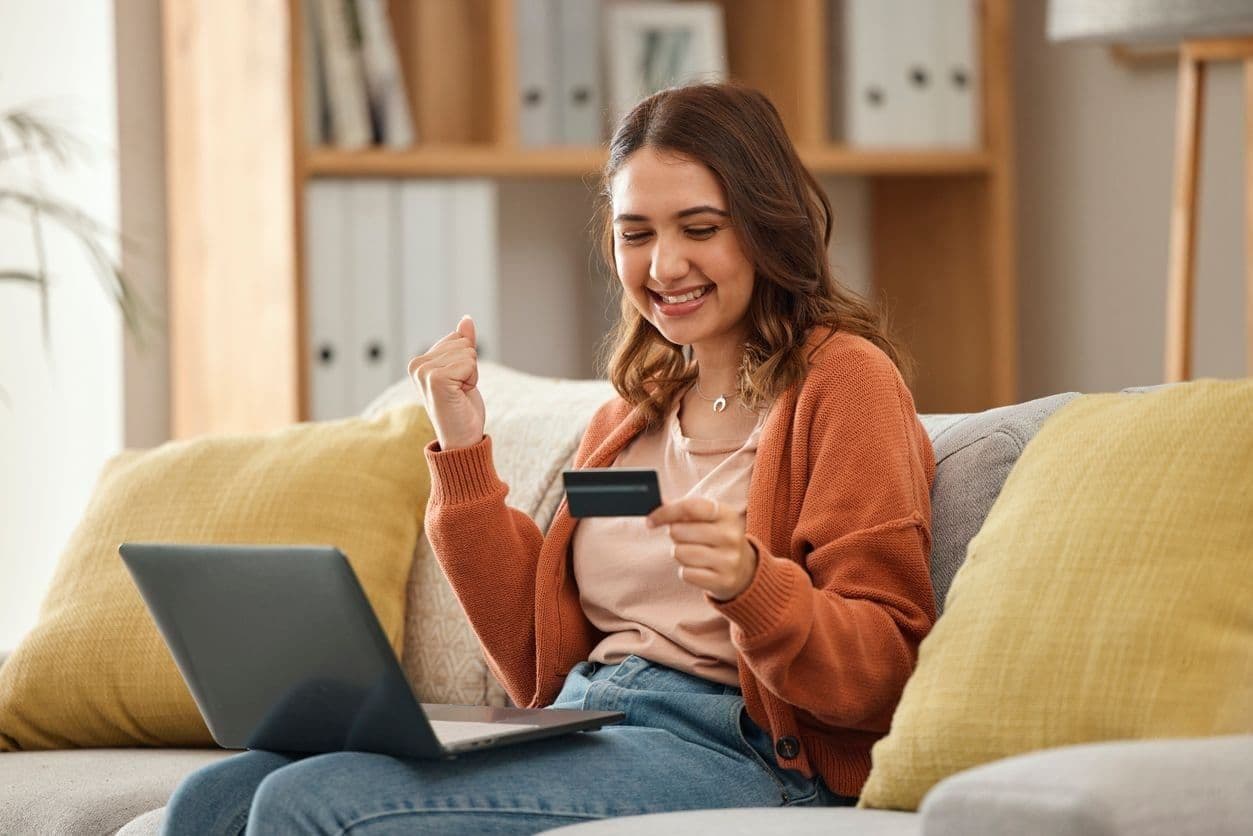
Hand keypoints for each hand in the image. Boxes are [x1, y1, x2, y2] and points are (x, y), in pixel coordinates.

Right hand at [407, 316, 485, 450]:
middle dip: (470, 367)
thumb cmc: (462, 408)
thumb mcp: (464, 370)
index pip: (457, 338)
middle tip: (460, 391)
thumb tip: (466, 319)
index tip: (457, 383)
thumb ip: (463, 344)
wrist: (462, 439)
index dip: (466, 361)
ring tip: (459, 394)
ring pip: (468, 352)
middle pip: (463, 343)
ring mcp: (424, 372)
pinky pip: (469, 362)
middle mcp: (416, 365)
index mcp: (419, 362)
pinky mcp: (436, 379)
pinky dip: (472, 379)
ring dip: (471, 375)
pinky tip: (461, 395)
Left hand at [647, 497, 757, 601]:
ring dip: (680, 554)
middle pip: (679, 531)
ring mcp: (729, 560)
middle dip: (675, 535)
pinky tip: (699, 569)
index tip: (650, 521)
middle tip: (686, 539)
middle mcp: (731, 535)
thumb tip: (659, 501)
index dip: (665, 512)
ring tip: (694, 554)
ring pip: (680, 553)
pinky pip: (686, 574)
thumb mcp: (709, 519)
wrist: (744, 570)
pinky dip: (686, 571)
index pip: (689, 507)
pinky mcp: (723, 581)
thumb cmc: (717, 539)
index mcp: (726, 514)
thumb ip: (685, 510)